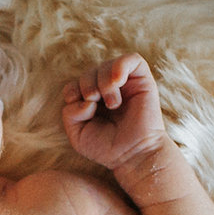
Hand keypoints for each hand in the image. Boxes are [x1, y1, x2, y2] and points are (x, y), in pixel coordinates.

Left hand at [61, 54, 168, 171]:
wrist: (133, 156)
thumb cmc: (107, 148)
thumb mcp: (77, 134)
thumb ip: (70, 113)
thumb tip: (86, 98)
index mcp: (93, 100)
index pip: (76, 82)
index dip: (72, 89)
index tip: (77, 104)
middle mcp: (109, 90)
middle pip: (90, 72)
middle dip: (86, 84)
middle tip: (94, 102)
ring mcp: (126, 84)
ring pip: (108, 64)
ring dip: (103, 81)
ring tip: (112, 103)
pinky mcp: (143, 80)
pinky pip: (132, 59)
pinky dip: (120, 66)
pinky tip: (117, 83)